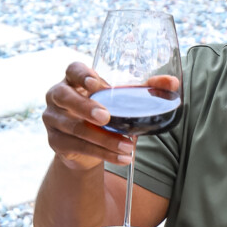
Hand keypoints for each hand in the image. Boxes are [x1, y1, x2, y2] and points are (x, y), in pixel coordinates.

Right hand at [43, 66, 181, 172]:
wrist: (85, 145)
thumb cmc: (104, 113)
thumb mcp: (121, 100)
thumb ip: (145, 89)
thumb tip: (172, 82)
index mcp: (73, 79)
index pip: (72, 70)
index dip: (81, 75)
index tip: (95, 84)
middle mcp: (57, 96)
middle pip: (65, 97)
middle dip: (86, 107)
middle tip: (107, 118)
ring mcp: (53, 120)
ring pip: (75, 128)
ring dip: (103, 138)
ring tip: (127, 145)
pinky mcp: (56, 141)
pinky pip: (78, 147)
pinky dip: (103, 153)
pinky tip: (121, 157)